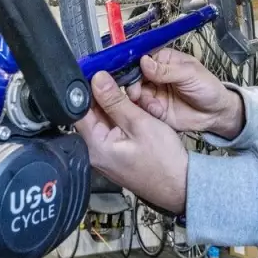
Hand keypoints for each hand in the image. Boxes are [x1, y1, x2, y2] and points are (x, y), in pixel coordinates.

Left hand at [75, 71, 187, 213]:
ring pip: (101, 118)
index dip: (86, 89)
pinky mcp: (113, 152)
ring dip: (113, 105)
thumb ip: (115, 101)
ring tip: (131, 98)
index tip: (98, 73)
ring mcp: (104, 153)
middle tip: (119, 81)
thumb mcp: (140, 123)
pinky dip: (120, 116)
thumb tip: (97, 80)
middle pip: (89, 113)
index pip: (78, 110)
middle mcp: (94, 151)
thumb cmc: (163, 162)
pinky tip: (133, 110)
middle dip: (103, 95)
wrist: (180, 185)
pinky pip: (111, 127)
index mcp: (94, 146)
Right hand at [126, 48, 243, 139]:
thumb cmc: (207, 87)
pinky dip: (147, 110)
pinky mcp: (154, 109)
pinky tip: (158, 112)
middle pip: (134, 77)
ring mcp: (153, 92)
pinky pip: (143, 109)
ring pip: (136, 93)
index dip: (133, 65)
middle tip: (136, 93)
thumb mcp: (189, 74)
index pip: (141, 58)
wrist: (216, 114)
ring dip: (140, 99)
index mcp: (163, 60)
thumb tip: (143, 61)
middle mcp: (154, 75)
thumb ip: (166, 70)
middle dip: (133, 85)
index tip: (130, 74)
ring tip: (153, 105)